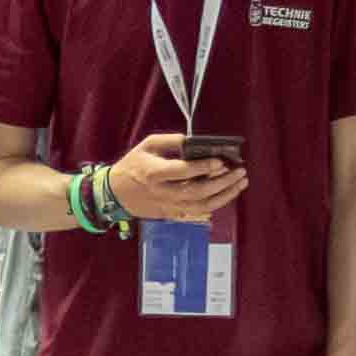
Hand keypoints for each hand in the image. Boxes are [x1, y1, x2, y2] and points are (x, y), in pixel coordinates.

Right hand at [107, 135, 246, 221]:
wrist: (115, 194)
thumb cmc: (133, 166)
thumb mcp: (147, 145)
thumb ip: (171, 141)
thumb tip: (194, 141)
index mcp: (154, 173)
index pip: (184, 172)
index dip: (204, 167)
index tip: (221, 161)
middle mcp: (163, 193)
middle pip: (198, 192)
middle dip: (222, 182)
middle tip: (239, 171)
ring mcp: (168, 207)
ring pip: (202, 206)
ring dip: (225, 195)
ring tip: (240, 183)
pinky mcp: (172, 214)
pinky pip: (198, 211)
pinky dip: (216, 203)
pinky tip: (227, 193)